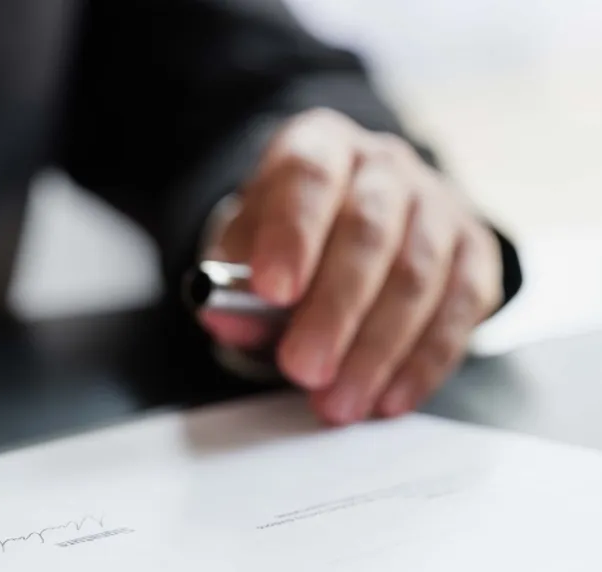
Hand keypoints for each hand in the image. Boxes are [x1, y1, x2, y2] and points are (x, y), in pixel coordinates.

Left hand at [200, 108, 502, 424]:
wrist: (349, 217)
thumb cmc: (291, 235)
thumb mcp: (247, 244)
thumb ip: (233, 280)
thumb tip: (225, 319)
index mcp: (320, 144)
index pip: (310, 176)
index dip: (293, 234)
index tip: (271, 291)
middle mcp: (384, 167)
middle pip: (368, 232)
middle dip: (335, 309)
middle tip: (303, 369)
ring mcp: (437, 205)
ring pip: (417, 275)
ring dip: (377, 349)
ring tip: (337, 402)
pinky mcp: (474, 252)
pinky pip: (459, 310)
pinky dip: (422, 362)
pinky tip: (387, 399)